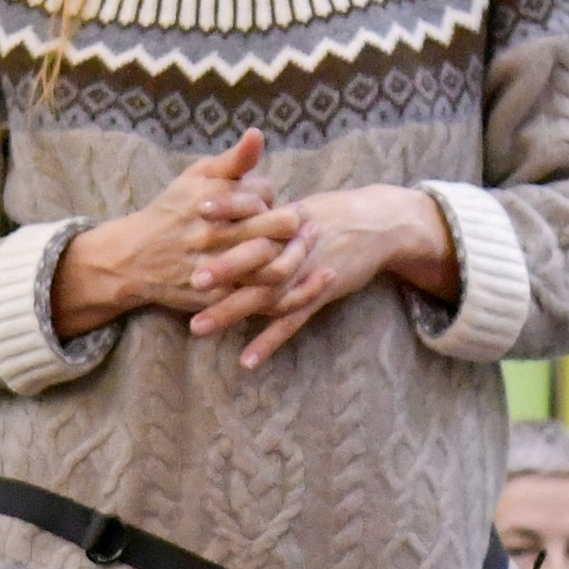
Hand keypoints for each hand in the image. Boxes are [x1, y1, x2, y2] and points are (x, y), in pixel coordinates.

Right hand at [52, 134, 304, 337]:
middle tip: (303, 224)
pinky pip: (259, 296)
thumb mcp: (196, 177)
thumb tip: (258, 134)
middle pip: (276, 227)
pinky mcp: (217, 296)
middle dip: (294, 224)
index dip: (272, 198)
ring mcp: (215, 266)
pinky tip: (291, 279)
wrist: (134, 258)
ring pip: (273, 265)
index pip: (263, 193)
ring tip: (300, 250)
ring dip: (295, 257)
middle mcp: (213, 233)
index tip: (270, 203)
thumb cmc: (173, 211)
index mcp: (211, 199)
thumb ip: (232, 160)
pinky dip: (282, 289)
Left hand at [186, 184, 458, 371]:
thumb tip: (232, 212)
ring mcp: (305, 272)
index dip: (226, 210)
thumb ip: (265, 213)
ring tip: (198, 328)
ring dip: (231, 311)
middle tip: (189, 280)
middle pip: (253, 257)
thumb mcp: (298, 207)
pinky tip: (246, 361)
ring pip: (264, 294)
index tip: (196, 208)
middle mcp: (292, 246)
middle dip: (222, 269)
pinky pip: (291, 322)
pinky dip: (269, 342)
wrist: (379, 225)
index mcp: (284, 219)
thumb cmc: (333, 215)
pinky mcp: (319, 293)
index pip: (252, 212)